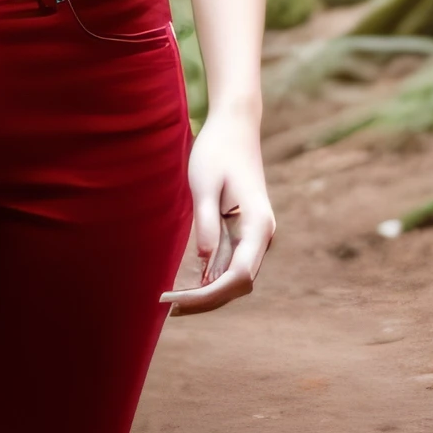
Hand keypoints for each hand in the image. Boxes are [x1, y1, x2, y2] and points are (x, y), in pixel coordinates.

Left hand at [160, 105, 274, 315]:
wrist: (235, 126)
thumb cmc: (217, 151)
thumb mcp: (205, 185)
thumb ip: (206, 223)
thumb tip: (205, 264)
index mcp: (258, 224)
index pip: (239, 276)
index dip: (208, 295)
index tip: (177, 300)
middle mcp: (264, 234)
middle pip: (240, 284)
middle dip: (207, 301)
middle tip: (169, 306)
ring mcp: (258, 234)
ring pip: (238, 279)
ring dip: (210, 293)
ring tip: (175, 301)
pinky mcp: (247, 231)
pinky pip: (234, 265)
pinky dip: (214, 279)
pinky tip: (189, 283)